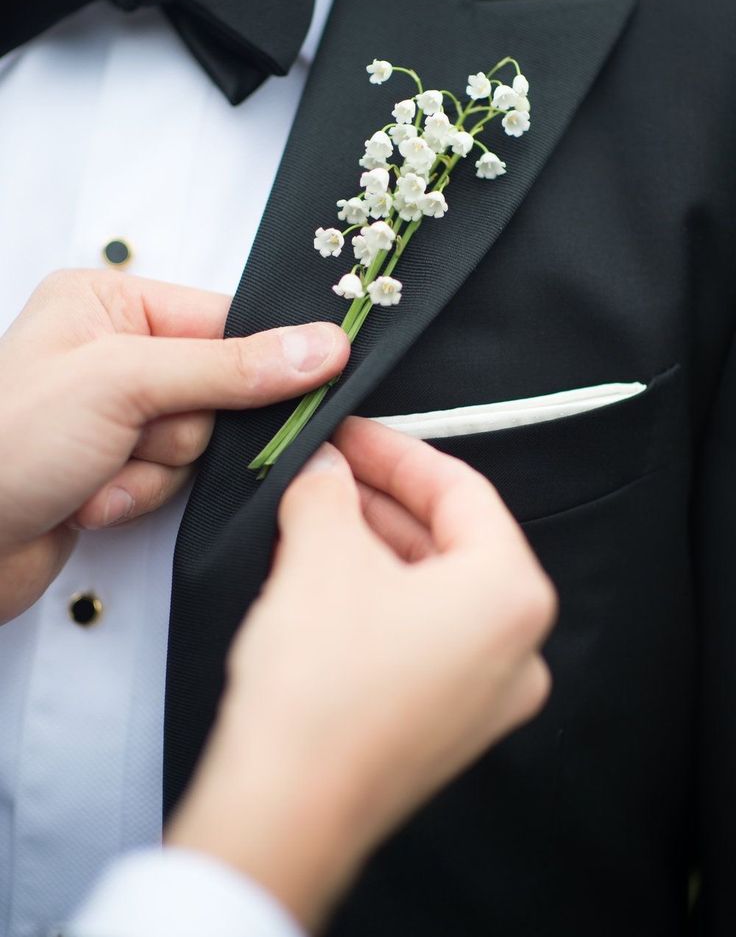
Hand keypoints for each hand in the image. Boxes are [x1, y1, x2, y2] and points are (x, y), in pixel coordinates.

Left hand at [0, 269, 348, 623]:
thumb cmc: (5, 443)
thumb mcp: (123, 384)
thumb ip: (228, 367)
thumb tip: (320, 347)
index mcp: (108, 302)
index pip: (224, 319)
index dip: (260, 358)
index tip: (305, 380)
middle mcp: (113, 350)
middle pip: (220, 387)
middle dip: (180, 429)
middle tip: (133, 436)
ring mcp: (114, 410)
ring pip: (199, 440)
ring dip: (154, 470)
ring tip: (96, 472)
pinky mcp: (114, 463)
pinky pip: (171, 478)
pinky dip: (136, 496)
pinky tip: (88, 500)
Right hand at [168, 419, 555, 930]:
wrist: (286, 809)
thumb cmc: (321, 689)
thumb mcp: (320, 553)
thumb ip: (328, 490)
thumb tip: (324, 467)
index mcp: (512, 594)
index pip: (461, 490)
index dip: (395, 451)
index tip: (351, 433)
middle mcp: (517, 647)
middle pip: (449, 540)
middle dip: (380, 499)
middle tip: (327, 470)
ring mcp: (485, 694)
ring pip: (431, 589)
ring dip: (373, 546)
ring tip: (315, 516)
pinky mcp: (445, 724)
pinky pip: (419, 636)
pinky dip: (375, 598)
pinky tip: (323, 576)